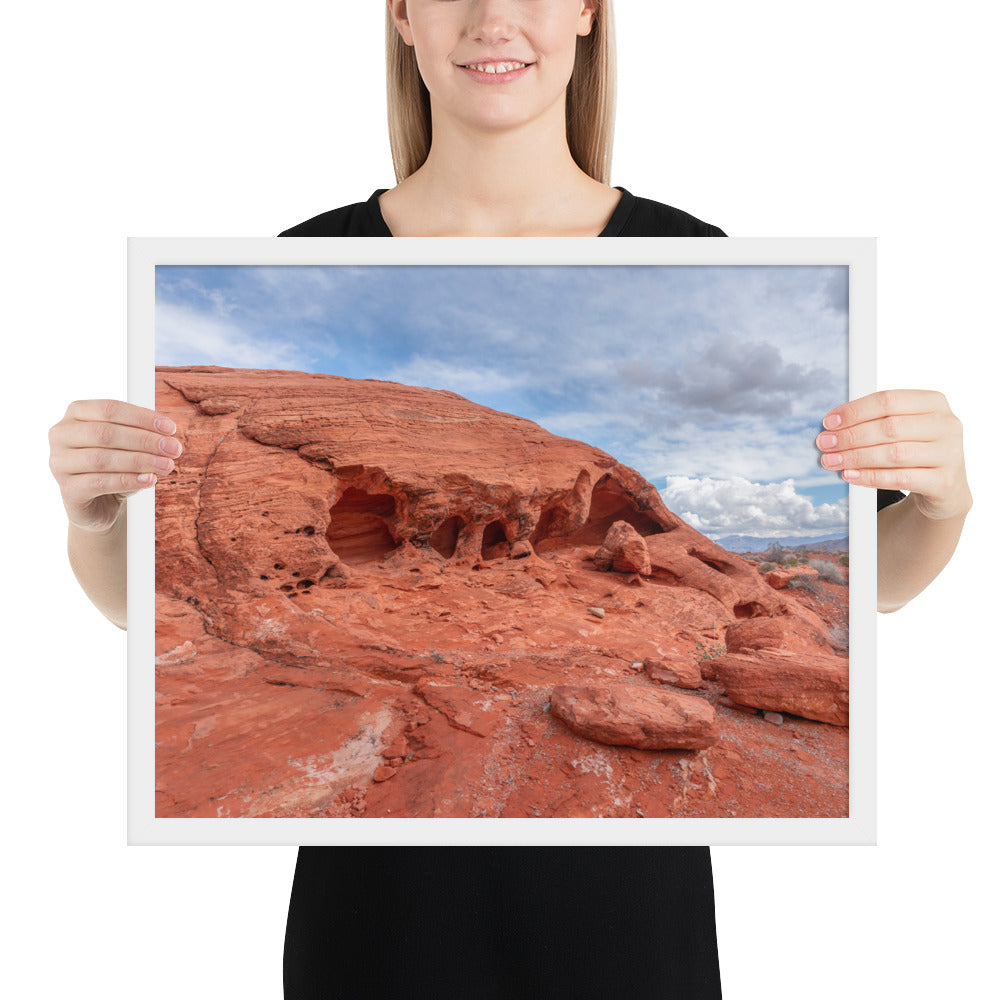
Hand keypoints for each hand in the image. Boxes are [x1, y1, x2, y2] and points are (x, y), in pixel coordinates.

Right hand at [48, 399, 181, 532]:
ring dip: (141, 461)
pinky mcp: (67, 490)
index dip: (142, 417)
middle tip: (174, 449)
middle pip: (106, 433)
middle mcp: (61, 435)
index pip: (109, 409)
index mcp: (76, 414)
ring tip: (167, 465)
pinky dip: (128, 480)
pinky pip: (100, 483)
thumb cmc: (115, 467)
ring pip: (102, 459)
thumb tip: (167, 438)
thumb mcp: (129, 446)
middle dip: (145, 440)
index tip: (171, 429)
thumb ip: (143, 436)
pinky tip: (150, 480)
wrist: (101, 503)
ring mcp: (59, 463)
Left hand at [816, 389, 971, 520]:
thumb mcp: (903, 429)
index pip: (889, 400)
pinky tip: (849, 475)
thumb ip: (875, 421)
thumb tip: (832, 427)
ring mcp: (950, 454)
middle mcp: (946, 425)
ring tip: (831, 460)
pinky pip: (900, 478)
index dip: (855, 411)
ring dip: (856, 457)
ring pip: (894, 453)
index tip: (829, 422)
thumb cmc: (916, 450)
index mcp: (934, 403)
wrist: (946, 487)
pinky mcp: (944, 482)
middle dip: (850, 436)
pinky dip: (870, 476)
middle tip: (824, 443)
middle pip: (889, 427)